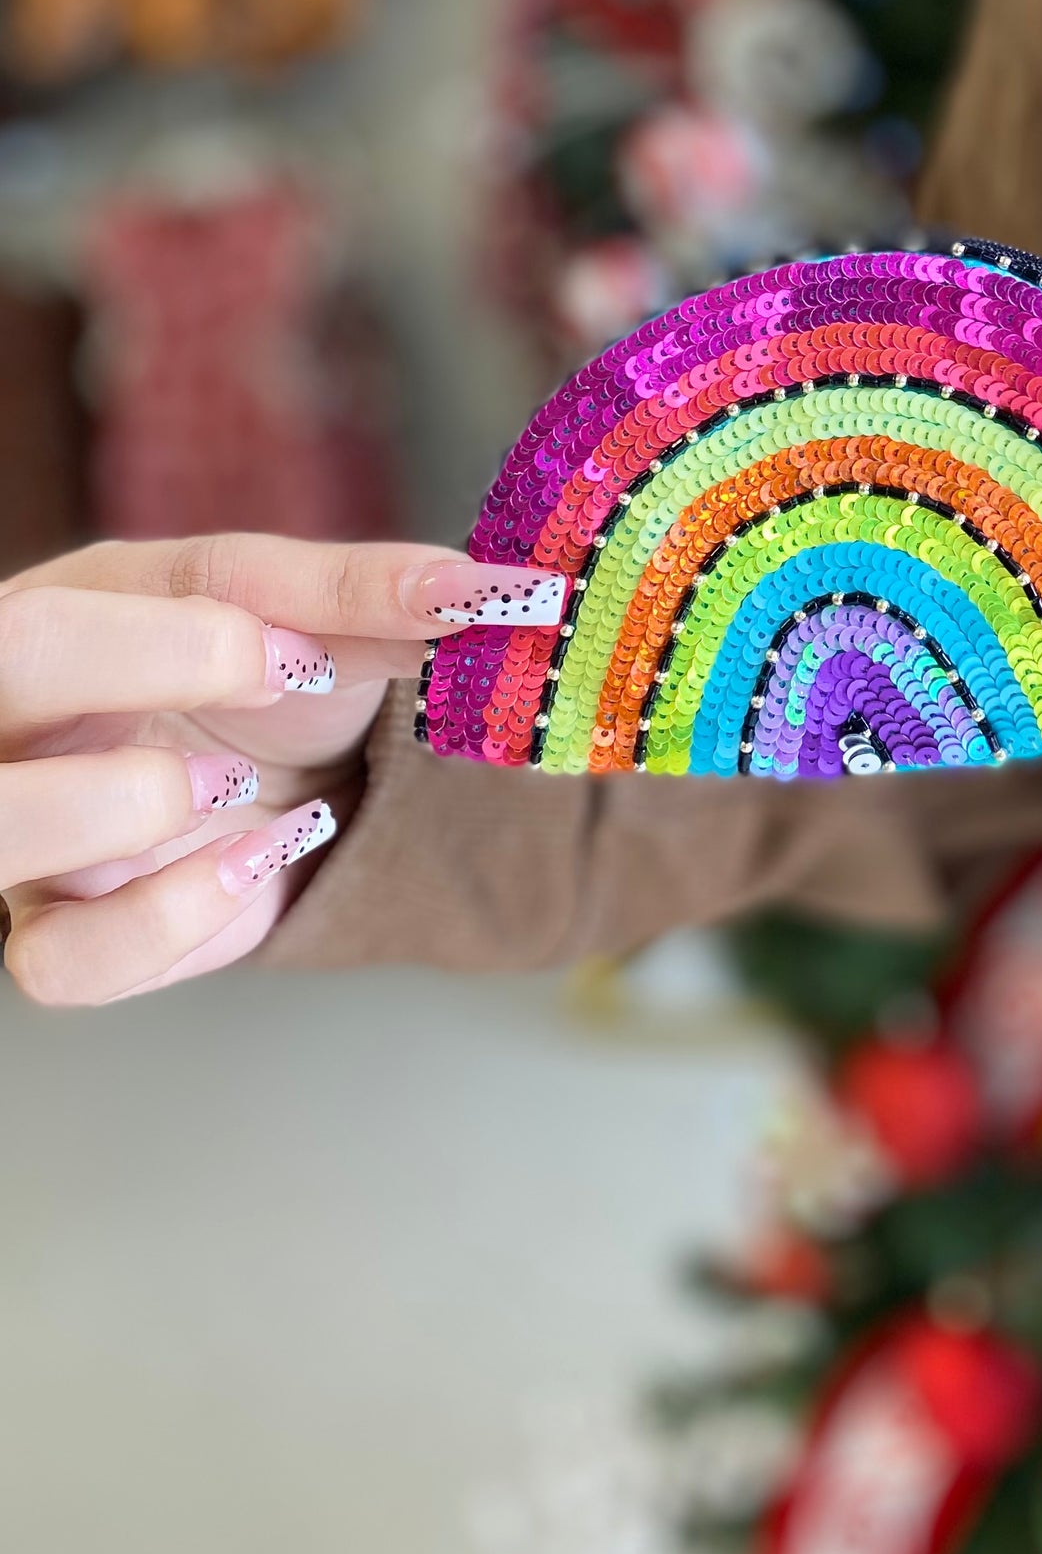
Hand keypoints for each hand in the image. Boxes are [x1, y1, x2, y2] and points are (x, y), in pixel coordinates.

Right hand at [0, 535, 566, 1005]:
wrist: (300, 768)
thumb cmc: (279, 669)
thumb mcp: (315, 616)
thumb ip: (373, 595)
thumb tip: (482, 590)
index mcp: (51, 617)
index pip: (42, 636)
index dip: (176, 654)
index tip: (302, 661)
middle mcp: (10, 727)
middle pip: (2, 716)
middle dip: (145, 721)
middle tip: (255, 735)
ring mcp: (24, 840)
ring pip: (7, 839)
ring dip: (140, 813)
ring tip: (237, 788)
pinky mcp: (64, 936)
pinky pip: (66, 963)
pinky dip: (176, 917)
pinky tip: (251, 864)